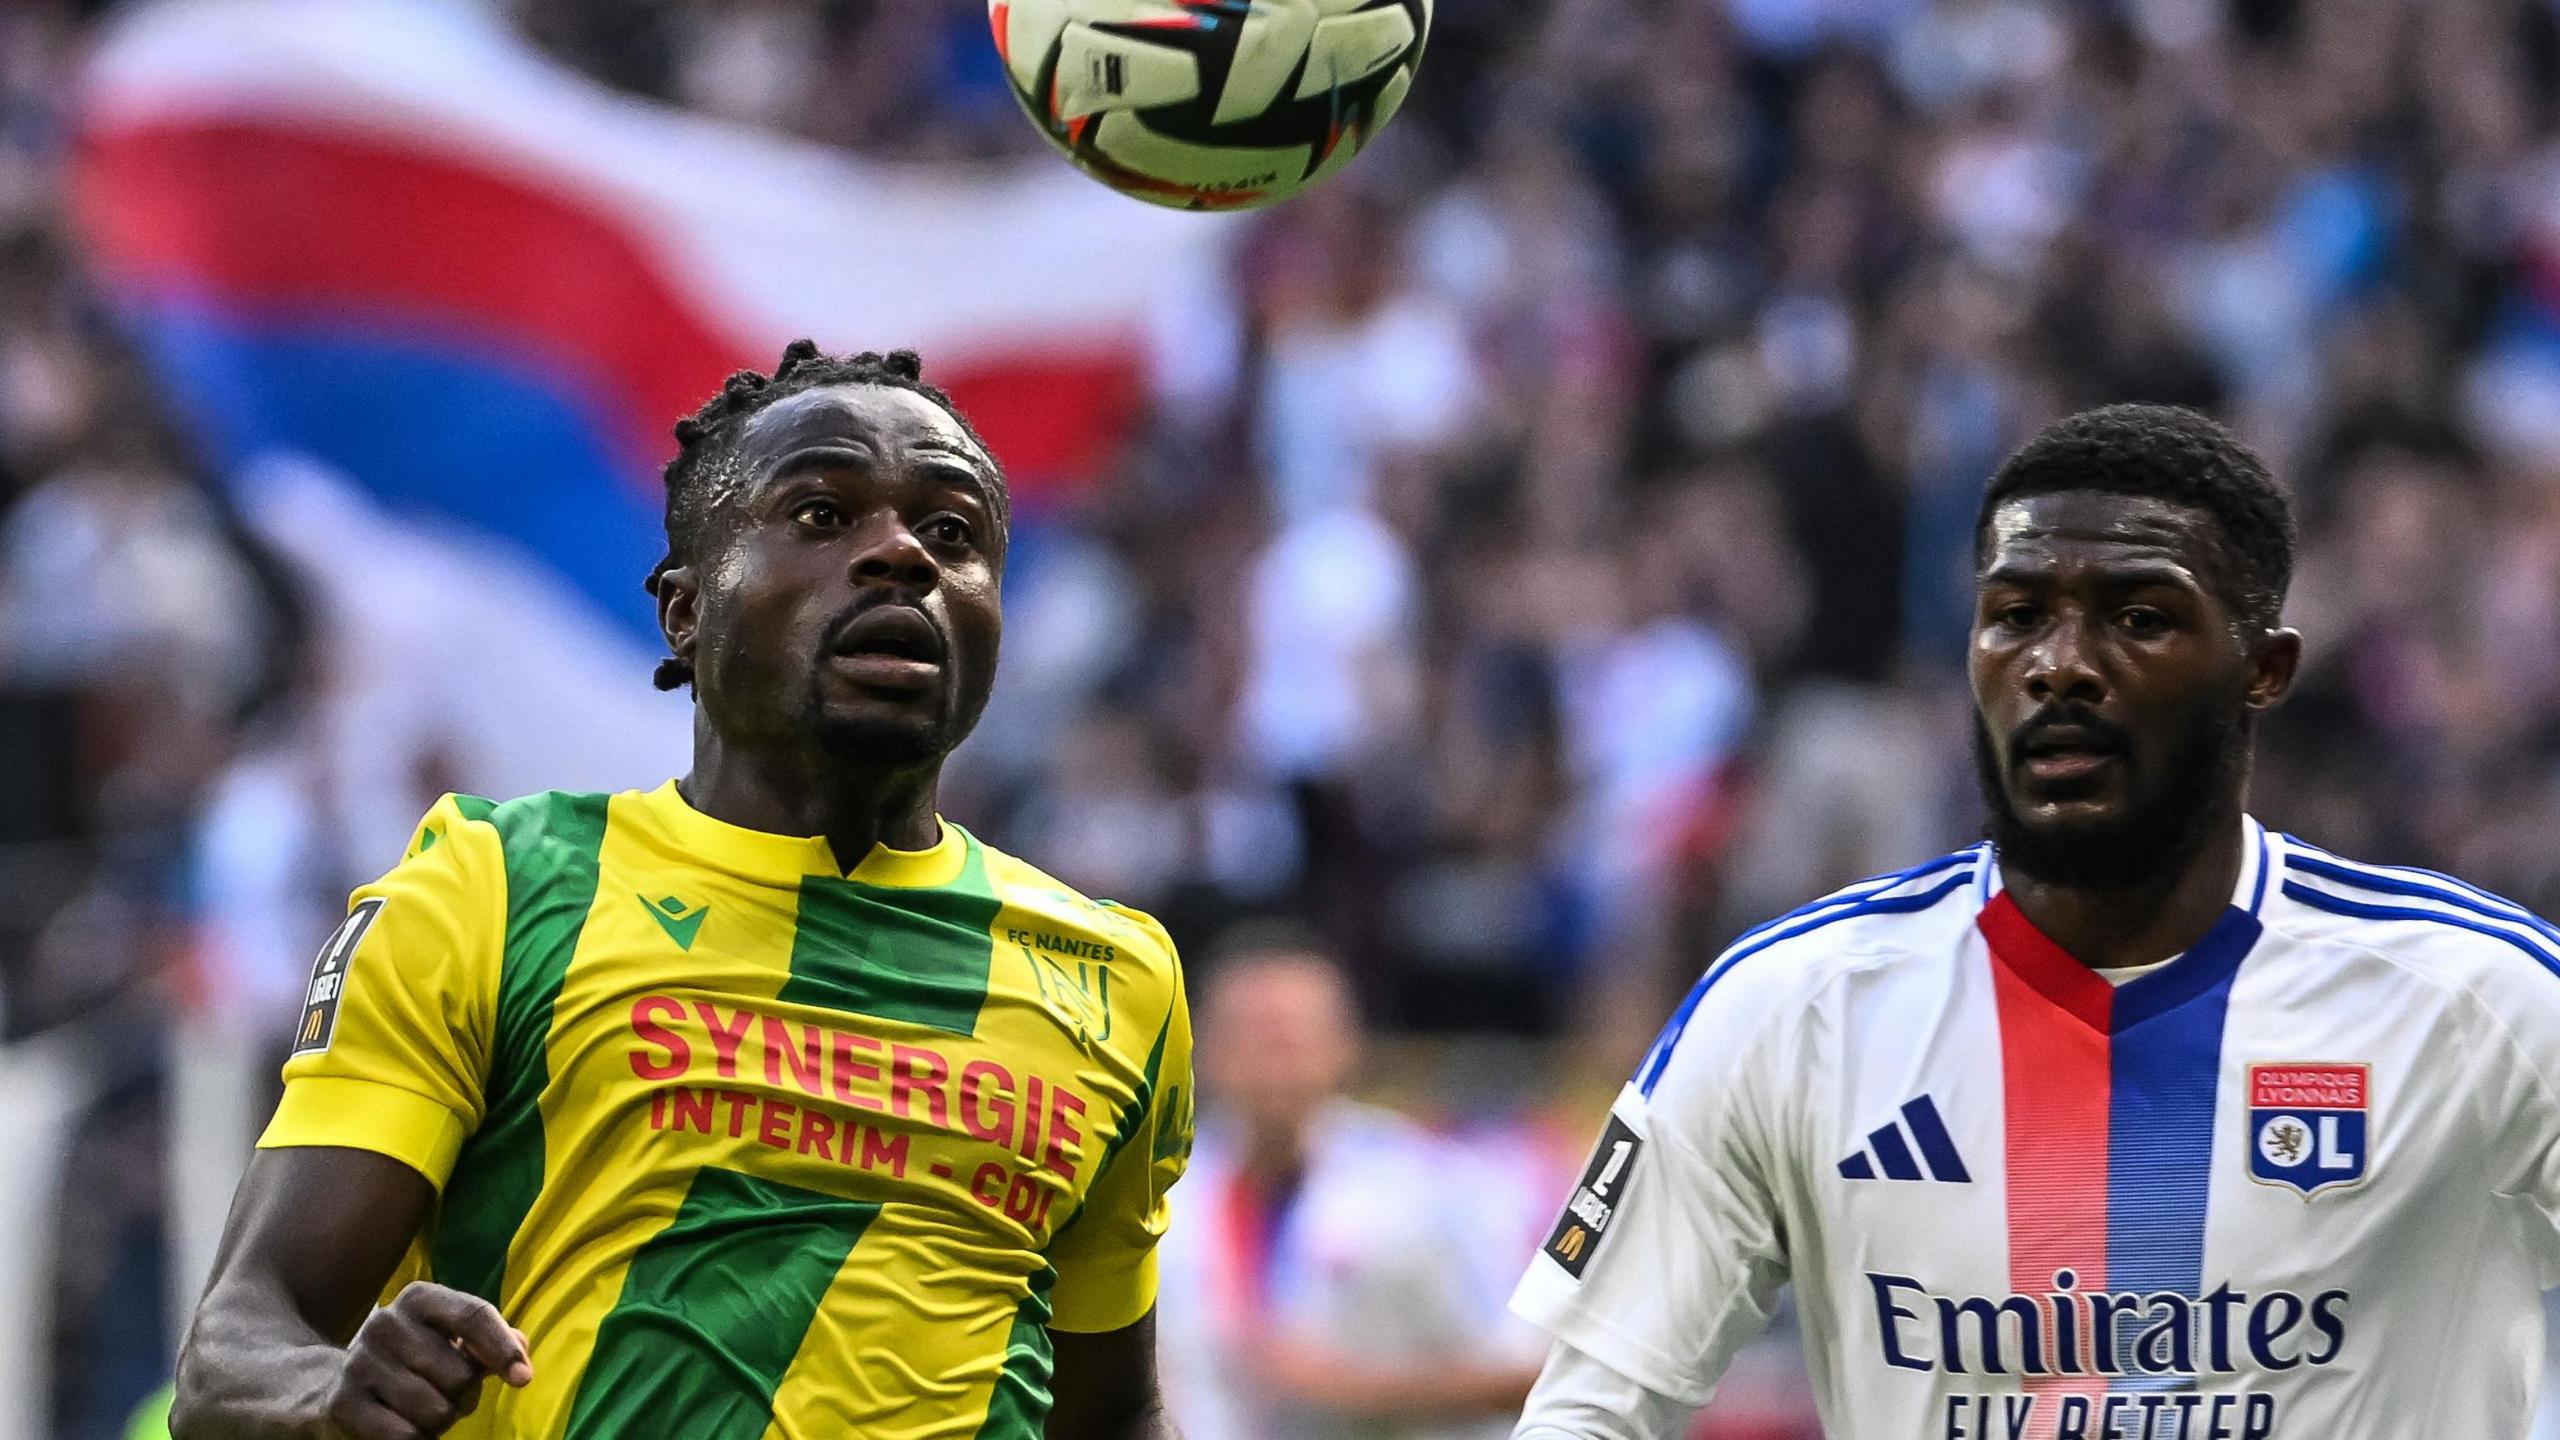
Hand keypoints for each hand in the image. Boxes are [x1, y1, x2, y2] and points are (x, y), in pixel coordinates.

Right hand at [325, 1282, 531, 1437]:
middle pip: (460, 1374)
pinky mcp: (342, 1404)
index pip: (473, 1316)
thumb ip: (493, 1340)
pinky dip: (418, 1439)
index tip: (523, 1378)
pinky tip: (406, 1427)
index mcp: (419, 1299)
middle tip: (450, 1395)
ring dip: (441, 1421)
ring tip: (426, 1410)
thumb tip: (520, 1348)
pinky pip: (405, 1437)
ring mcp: (359, 1363)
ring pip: (435, 1411)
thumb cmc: (416, 1359)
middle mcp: (385, 1323)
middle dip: (466, 1395)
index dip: (503, 1349)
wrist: (337, 1384)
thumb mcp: (453, 1338)